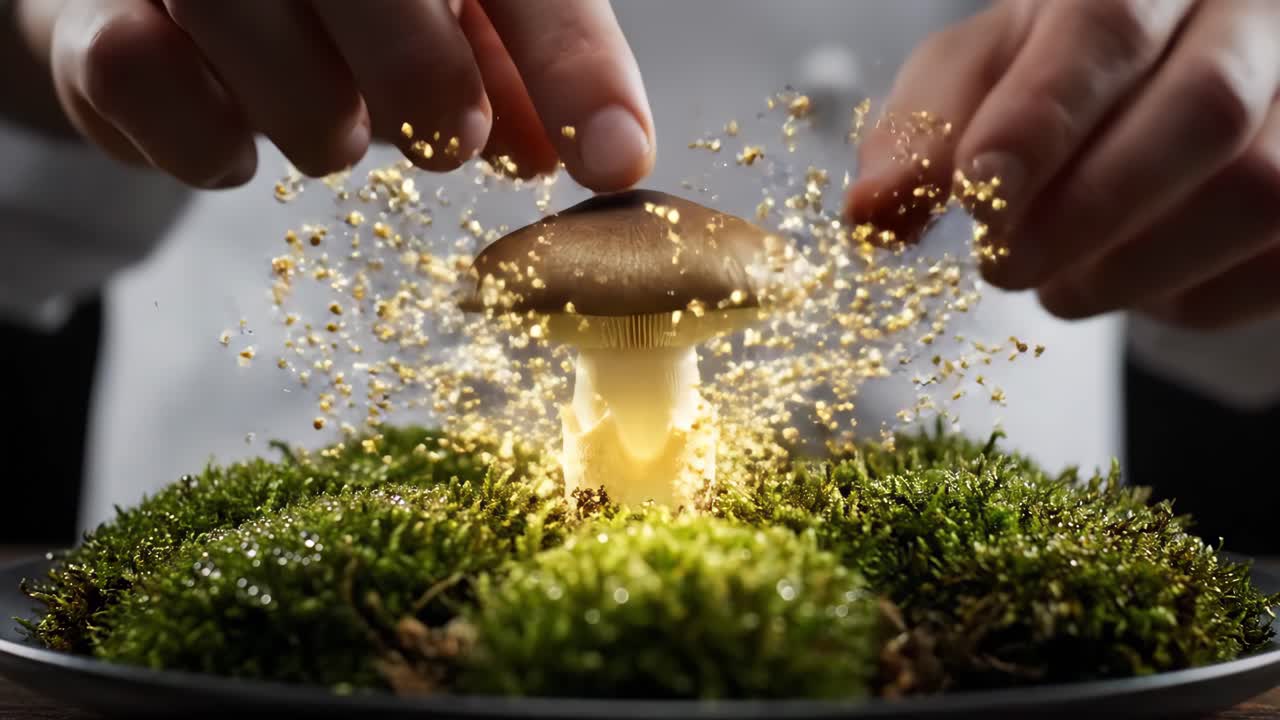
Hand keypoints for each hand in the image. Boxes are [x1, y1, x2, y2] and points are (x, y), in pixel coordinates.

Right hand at [14, 0, 653, 191]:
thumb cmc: (325, 4)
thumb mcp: (436, 23)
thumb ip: (508, 73)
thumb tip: (588, 151)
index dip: (573, 64)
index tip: (618, 161)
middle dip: (425, 83)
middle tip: (446, 138)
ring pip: (242, 10)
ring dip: (317, 118)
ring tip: (336, 132)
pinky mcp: (88, 5)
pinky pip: (138, 71)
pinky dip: (204, 141)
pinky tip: (233, 150)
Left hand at [846, 0, 1279, 330]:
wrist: (1164, 78)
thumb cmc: (1060, 70)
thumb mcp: (977, 77)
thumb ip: (921, 134)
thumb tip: (871, 216)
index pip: (1106, 25)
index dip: (1038, 122)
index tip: (979, 200)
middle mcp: (1250, 12)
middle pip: (1202, 109)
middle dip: (1083, 214)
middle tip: (1001, 266)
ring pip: (1257, 192)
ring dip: (1133, 270)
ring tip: (1061, 283)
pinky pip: (1278, 262)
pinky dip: (1191, 299)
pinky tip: (1137, 282)